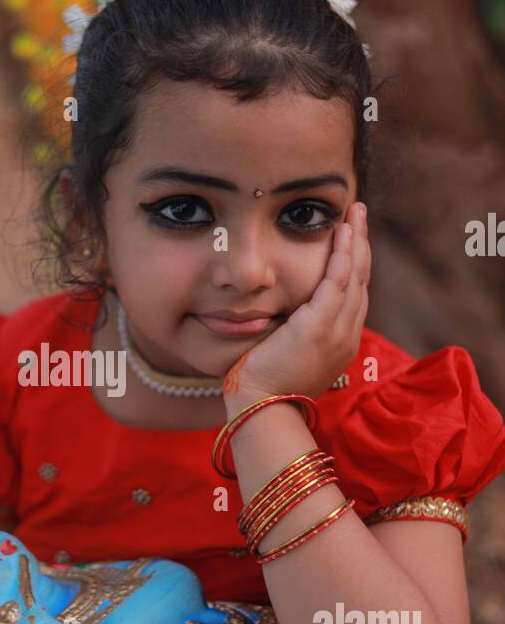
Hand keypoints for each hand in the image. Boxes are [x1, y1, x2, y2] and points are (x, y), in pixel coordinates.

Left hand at [222, 200, 369, 410]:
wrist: (261, 411)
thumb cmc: (264, 389)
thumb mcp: (287, 356)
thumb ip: (295, 334)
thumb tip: (285, 316)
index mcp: (340, 344)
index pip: (354, 296)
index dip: (355, 264)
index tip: (352, 240)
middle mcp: (346, 337)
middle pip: (361, 281)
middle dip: (362, 245)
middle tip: (359, 215)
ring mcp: (337, 332)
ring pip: (355, 277)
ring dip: (356, 241)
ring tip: (355, 213)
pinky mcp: (320, 328)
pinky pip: (338, 283)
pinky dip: (343, 255)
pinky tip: (343, 233)